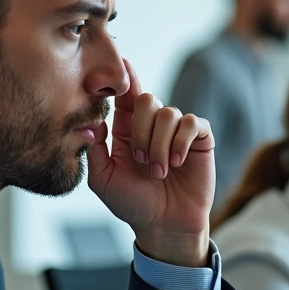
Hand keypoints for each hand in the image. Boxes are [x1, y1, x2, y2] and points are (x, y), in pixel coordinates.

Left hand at [86, 59, 214, 266]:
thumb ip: (94, 150)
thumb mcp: (103, 180)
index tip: (121, 63)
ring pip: (168, 113)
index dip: (125, 79)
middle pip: (146, 100)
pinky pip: (191, 123)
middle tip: (140, 160)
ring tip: (159, 171)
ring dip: (160, 144)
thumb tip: (89, 123)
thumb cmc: (133, 204)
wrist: (164, 226)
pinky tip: (177, 162)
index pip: (124, 97)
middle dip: (141, 129)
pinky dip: (181, 141)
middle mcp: (152, 126)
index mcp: (126, 131)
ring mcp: (177, 131)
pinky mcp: (199, 139)